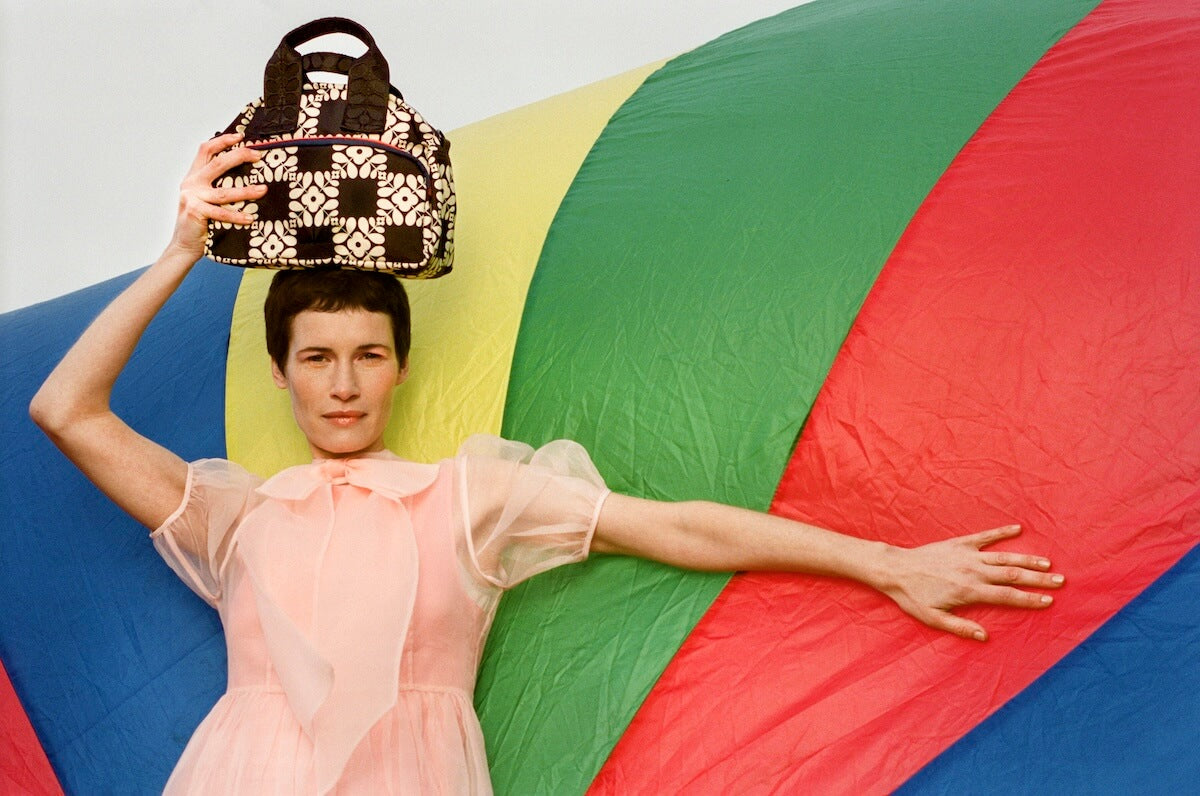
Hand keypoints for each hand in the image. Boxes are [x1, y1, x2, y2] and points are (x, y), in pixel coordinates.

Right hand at [163, 133, 266, 261]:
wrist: (185, 245)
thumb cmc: (202, 222)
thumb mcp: (207, 199)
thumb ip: (218, 186)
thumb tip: (248, 176)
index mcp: (194, 176)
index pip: (206, 150)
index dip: (222, 141)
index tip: (240, 136)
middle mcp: (192, 183)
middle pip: (217, 164)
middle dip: (239, 156)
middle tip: (258, 155)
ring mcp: (192, 197)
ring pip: (224, 191)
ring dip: (246, 190)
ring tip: (263, 189)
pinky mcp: (195, 212)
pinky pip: (221, 213)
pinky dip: (237, 215)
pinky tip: (250, 217)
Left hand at [875, 524, 1063, 640]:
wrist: (895, 569)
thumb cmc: (912, 596)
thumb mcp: (933, 618)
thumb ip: (960, 628)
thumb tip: (985, 637)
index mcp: (970, 591)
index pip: (1007, 596)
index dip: (1030, 599)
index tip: (1049, 601)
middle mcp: (973, 571)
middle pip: (1013, 575)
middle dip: (1039, 579)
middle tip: (1061, 581)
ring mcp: (967, 555)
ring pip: (1004, 557)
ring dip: (1027, 559)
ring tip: (1048, 563)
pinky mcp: (959, 543)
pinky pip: (984, 536)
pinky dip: (1001, 532)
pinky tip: (1017, 529)